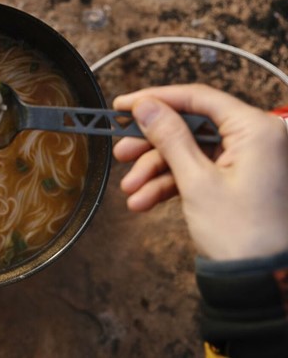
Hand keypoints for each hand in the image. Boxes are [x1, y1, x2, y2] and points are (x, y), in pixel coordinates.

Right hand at [113, 84, 287, 260]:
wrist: (261, 282)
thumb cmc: (241, 233)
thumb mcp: (196, 181)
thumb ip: (169, 137)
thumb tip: (145, 107)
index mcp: (255, 129)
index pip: (198, 99)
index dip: (156, 100)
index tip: (122, 106)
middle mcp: (253, 139)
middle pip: (190, 127)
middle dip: (151, 145)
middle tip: (120, 153)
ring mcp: (244, 161)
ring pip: (188, 152)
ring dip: (155, 172)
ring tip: (130, 192)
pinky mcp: (235, 180)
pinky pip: (195, 172)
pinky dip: (169, 185)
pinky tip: (144, 201)